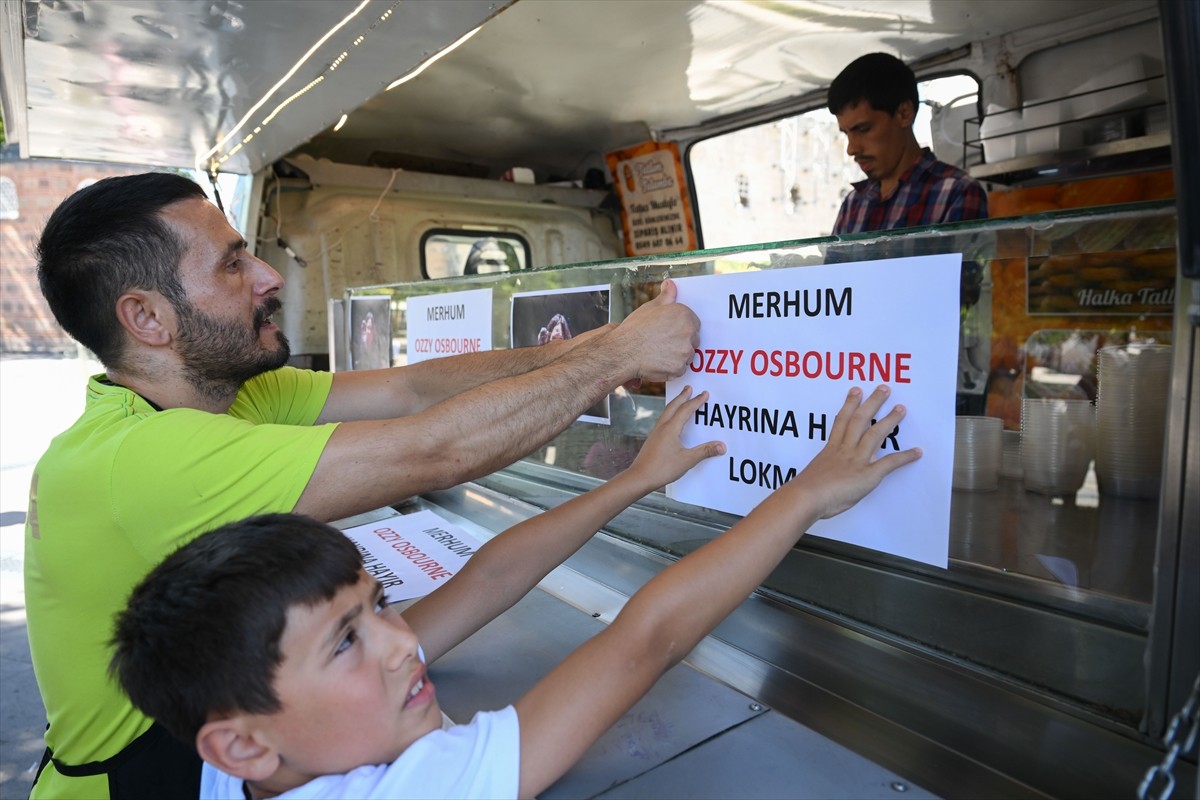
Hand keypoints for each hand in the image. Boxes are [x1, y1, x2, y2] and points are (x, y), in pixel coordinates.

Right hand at [610, 280, 699, 381]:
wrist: (623, 351)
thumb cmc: (635, 329)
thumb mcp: (650, 307)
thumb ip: (666, 296)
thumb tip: (670, 284)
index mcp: (684, 315)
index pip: (694, 324)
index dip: (681, 329)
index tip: (670, 333)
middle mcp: (688, 332)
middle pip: (693, 340)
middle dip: (681, 343)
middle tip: (663, 344)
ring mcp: (685, 351)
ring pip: (687, 356)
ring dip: (677, 357)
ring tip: (659, 353)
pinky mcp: (680, 367)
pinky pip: (680, 369)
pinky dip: (672, 369)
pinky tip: (658, 363)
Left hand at [625, 386, 724, 489]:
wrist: (639, 477)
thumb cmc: (662, 469)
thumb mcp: (687, 460)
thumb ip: (704, 452)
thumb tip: (721, 446)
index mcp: (671, 428)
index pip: (685, 410)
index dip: (696, 401)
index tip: (704, 394)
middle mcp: (662, 427)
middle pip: (673, 406)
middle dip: (682, 396)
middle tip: (689, 387)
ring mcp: (655, 433)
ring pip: (666, 412)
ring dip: (675, 403)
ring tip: (681, 399)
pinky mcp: (653, 439)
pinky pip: (663, 420)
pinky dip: (670, 413)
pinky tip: (671, 420)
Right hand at [787, 385, 921, 519]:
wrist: (807, 498)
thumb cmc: (804, 493)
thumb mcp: (813, 476)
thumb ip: (824, 472)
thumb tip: (827, 475)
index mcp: (831, 449)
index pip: (841, 421)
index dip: (849, 404)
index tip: (856, 390)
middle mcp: (845, 450)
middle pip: (860, 420)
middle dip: (873, 403)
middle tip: (884, 389)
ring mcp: (857, 460)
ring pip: (875, 434)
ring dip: (890, 420)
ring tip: (901, 408)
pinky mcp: (868, 475)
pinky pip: (890, 463)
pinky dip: (905, 457)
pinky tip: (916, 452)